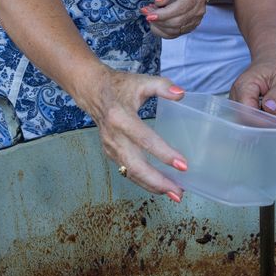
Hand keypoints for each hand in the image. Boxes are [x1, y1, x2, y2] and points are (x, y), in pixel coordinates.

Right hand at [84, 66, 188, 201]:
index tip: (183, 164)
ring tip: (174, 193)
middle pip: (135, 166)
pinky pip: (128, 171)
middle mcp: (114, 137)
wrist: (93, 91)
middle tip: (179, 191)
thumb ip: (163, 86)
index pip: (145, 139)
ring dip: (152, 186)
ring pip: (131, 173)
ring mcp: (110, 148)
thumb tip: (181, 94)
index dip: (164, 153)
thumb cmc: (120, 86)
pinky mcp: (111, 154)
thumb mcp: (142, 81)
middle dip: (158, 181)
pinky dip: (144, 181)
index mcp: (121, 117)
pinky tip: (160, 186)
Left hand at [141, 0, 206, 38]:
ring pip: (174, 30)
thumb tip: (158, 2)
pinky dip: (162, 31)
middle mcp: (198, 10)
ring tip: (151, 14)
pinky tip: (156, 23)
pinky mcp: (191, 26)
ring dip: (158, 25)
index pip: (179, 9)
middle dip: (158, 20)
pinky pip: (174, 34)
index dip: (162, 14)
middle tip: (146, 12)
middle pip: (176, 22)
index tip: (148, 14)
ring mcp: (196, 20)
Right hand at [229, 50, 275, 117]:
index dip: (263, 122)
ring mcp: (239, 100)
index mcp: (244, 86)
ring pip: (250, 121)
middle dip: (267, 122)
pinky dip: (267, 118)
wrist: (273, 56)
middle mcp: (237, 95)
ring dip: (268, 121)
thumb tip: (270, 108)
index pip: (247, 113)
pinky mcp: (244, 104)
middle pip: (247, 120)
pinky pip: (253, 117)